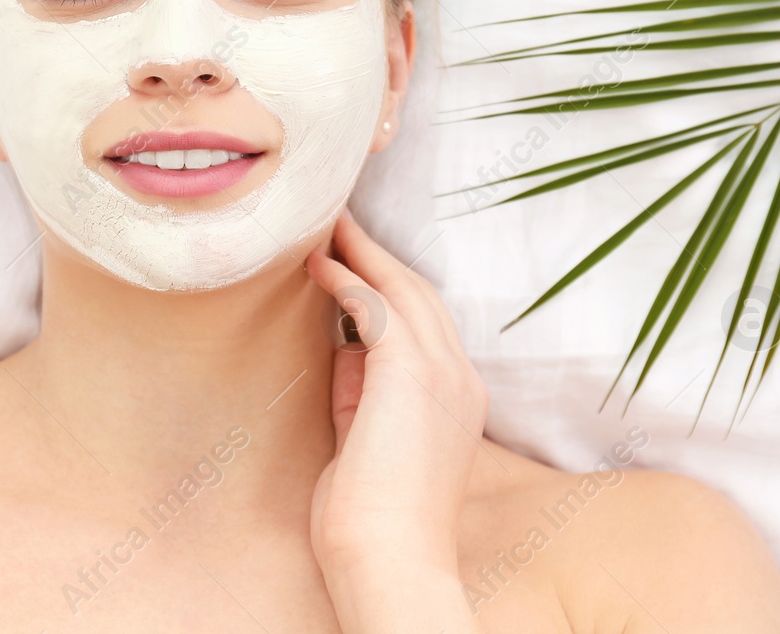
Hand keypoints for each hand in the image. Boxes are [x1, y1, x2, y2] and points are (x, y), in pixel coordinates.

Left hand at [305, 210, 488, 632]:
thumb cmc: (371, 517)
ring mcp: (442, 373)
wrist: (388, 558)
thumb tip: (342, 349)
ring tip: (328, 226)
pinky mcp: (411, 372)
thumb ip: (360, 393)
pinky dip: (348, 280)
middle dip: (380, 255)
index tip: (357, 261)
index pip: (427, 324)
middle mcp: (459, 379)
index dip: (391, 287)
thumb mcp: (366, 440)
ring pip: (403, 290)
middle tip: (342, 222)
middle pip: (420, 295)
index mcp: (458, 399)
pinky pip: (376, 306)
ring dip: (363, 254)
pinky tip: (319, 265)